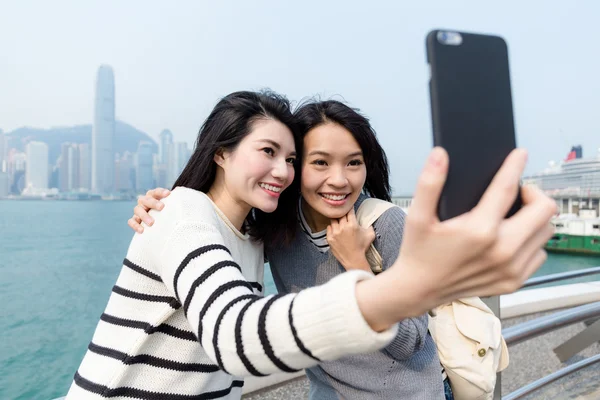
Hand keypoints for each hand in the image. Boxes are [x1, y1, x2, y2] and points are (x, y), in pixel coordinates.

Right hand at [127, 188, 170, 232]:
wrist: (157, 217)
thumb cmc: (165, 210)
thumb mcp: (170, 204)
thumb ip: (174, 201)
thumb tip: (182, 197)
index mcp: (152, 195)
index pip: (156, 192)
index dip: (161, 192)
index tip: (168, 194)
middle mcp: (144, 201)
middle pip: (146, 200)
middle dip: (154, 203)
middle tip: (161, 207)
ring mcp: (138, 210)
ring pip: (138, 210)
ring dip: (144, 216)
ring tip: (151, 223)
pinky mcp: (135, 219)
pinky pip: (132, 221)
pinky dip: (135, 225)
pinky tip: (142, 230)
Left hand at [327, 208, 375, 272]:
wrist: (354, 259)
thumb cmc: (362, 247)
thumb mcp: (370, 235)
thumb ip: (370, 224)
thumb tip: (368, 218)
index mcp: (353, 225)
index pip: (349, 211)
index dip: (350, 208)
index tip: (349, 207)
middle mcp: (343, 227)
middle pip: (340, 214)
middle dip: (343, 214)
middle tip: (344, 214)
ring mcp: (335, 233)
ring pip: (333, 220)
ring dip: (337, 220)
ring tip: (339, 222)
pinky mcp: (330, 238)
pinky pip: (329, 227)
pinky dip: (332, 227)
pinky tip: (336, 229)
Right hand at [357, 147, 556, 329]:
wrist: (418, 290)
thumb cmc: (418, 251)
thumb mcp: (417, 216)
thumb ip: (429, 183)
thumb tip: (439, 154)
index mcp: (478, 231)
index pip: (507, 188)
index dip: (515, 166)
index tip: (520, 154)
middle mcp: (501, 251)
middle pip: (543, 210)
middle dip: (533, 193)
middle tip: (517, 191)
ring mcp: (510, 269)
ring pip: (546, 232)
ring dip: (536, 218)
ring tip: (515, 213)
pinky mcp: (513, 282)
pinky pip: (539, 254)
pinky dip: (532, 242)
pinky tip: (512, 237)